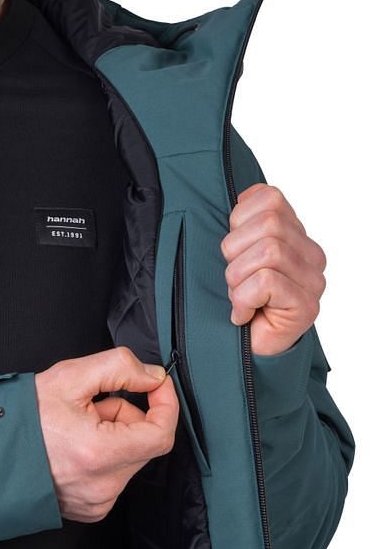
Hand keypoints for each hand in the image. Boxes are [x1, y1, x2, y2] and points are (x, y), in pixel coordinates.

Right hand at [35, 346, 178, 522]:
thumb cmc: (23, 417)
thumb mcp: (71, 376)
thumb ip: (120, 368)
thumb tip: (154, 377)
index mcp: (99, 454)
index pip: (161, 434)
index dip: (165, 403)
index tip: (155, 385)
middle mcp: (102, 486)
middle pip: (145, 443)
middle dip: (127, 415)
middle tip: (93, 405)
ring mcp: (97, 502)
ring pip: (131, 458)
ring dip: (116, 435)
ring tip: (77, 427)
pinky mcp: (92, 510)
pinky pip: (116, 476)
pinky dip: (105, 457)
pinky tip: (76, 448)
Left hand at [220, 183, 326, 355]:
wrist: (243, 352)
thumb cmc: (237, 299)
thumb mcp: (235, 252)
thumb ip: (243, 222)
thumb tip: (237, 196)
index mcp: (296, 233)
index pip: (268, 197)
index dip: (238, 220)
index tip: (234, 250)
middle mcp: (311, 254)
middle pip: (268, 223)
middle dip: (235, 252)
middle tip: (234, 280)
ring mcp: (313, 280)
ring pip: (268, 251)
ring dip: (237, 278)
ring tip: (239, 297)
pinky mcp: (306, 305)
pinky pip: (266, 281)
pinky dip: (243, 298)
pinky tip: (243, 313)